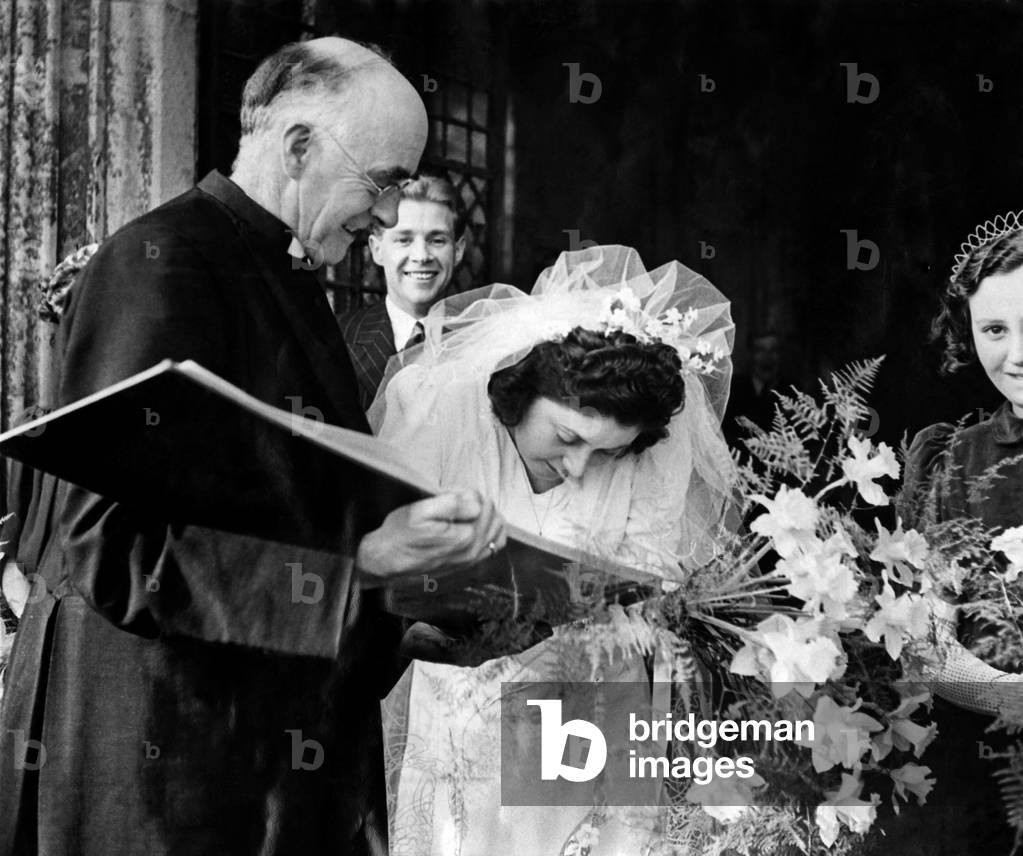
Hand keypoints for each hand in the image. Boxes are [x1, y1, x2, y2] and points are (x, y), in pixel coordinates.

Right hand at [356, 490, 505, 585]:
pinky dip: (491, 530)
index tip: (447, 493)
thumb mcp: (420, 511)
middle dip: (476, 502)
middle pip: (492, 514)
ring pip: (497, 529)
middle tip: (453, 499)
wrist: (387, 560)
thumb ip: (452, 504)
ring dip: (486, 515)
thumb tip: (476, 503)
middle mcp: (472, 551)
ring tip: (464, 510)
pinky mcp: (468, 563)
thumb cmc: (401, 534)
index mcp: (465, 537)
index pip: (482, 502)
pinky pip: (493, 545)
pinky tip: (475, 524)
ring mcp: (472, 560)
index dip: (464, 492)